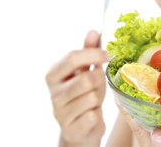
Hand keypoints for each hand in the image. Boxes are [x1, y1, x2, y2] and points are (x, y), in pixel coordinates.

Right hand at [46, 30, 107, 146]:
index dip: (93, 54)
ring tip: (94, 100)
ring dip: (99, 97)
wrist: (78, 129)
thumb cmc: (83, 95)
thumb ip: (88, 52)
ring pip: (92, 97)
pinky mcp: (70, 129)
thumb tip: (94, 31)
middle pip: (86, 78)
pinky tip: (92, 115)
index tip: (107, 55)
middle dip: (99, 80)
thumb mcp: (85, 72)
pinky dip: (97, 114)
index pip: (72, 57)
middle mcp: (53, 93)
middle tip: (99, 83)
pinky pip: (93, 116)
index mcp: (53, 74)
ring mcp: (60, 112)